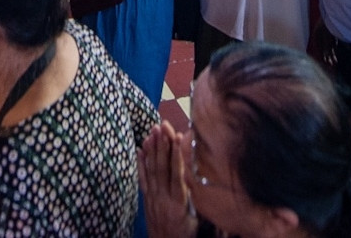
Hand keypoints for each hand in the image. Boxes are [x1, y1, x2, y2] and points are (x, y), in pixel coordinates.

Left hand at [139, 122, 197, 237]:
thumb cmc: (186, 237)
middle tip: (161, 124)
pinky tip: (140, 150)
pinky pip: (143, 180)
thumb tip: (210, 184)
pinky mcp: (147, 201)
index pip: (177, 174)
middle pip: (162, 168)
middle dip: (162, 145)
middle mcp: (163, 199)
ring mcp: (153, 199)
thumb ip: (201, 204)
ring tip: (151, 131)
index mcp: (178, 204)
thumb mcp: (198, 223)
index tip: (178, 136)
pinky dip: (141, 164)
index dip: (177, 155)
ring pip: (151, 171)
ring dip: (152, 149)